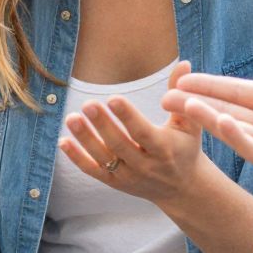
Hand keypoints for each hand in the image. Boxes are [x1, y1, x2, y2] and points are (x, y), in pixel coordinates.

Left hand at [58, 61, 213, 208]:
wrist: (183, 188)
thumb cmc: (186, 149)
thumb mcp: (189, 124)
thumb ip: (181, 96)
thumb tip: (185, 64)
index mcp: (164, 149)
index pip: (142, 132)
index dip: (127, 116)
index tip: (113, 98)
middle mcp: (145, 166)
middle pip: (119, 145)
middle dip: (102, 125)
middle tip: (87, 104)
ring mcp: (128, 176)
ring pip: (103, 158)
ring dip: (85, 139)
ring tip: (71, 118)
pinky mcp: (115, 182)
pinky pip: (93, 171)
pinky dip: (77, 158)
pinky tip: (63, 141)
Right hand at [162, 5, 252, 207]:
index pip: (241, 90)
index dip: (213, 83)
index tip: (185, 75)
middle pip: (229, 109)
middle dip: (197, 102)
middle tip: (163, 94)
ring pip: (235, 129)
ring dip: (207, 117)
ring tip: (178, 105)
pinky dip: (237, 136)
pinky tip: (219, 120)